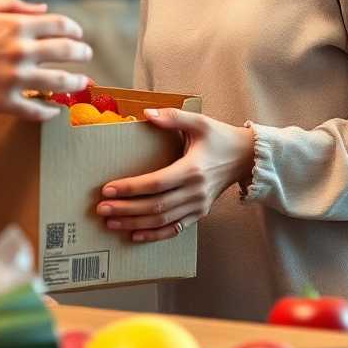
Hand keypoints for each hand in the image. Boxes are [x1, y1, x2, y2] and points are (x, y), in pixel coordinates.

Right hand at [0, 0, 92, 120]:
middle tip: (86, 56)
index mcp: (15, 25)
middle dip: (81, 54)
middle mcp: (19, 51)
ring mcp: (13, 79)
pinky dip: (48, 112)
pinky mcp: (2, 103)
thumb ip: (12, 4)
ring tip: (81, 83)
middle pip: (65, 52)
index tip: (78, 34)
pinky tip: (53, 111)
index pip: (59, 25)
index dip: (74, 29)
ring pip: (57, 83)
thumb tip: (42, 9)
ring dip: (75, 83)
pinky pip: (34, 110)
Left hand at [96, 109, 255, 241]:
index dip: (131, 188)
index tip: (108, 189)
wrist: (246, 158)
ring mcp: (198, 206)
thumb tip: (146, 113)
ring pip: (162, 221)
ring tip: (111, 222)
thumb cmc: (220, 137)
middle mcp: (195, 192)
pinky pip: (174, 229)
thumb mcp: (199, 122)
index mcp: (192, 169)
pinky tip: (135, 235)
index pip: (156, 183)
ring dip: (134, 223)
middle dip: (126, 209)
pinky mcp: (199, 213)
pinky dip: (154, 235)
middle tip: (102, 209)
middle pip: (155, 206)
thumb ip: (173, 117)